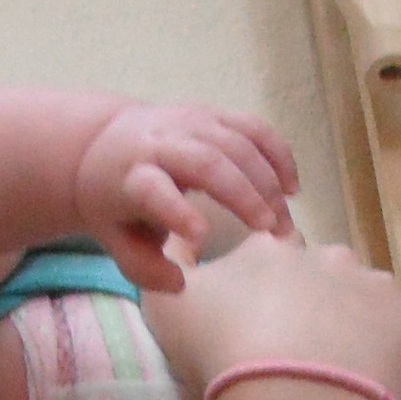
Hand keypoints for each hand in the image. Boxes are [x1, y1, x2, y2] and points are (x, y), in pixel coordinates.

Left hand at [72, 102, 299, 291]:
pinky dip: (278, 154)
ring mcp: (190, 122)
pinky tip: (292, 187)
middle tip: (272, 230)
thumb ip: (143, 268)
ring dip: (268, 181)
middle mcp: (160, 143)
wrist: (108, 140)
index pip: (153, 190)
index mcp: (131, 176)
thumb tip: (180, 285)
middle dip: (244, 194)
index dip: (176, 211)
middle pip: (206, 161)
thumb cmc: (115, 199)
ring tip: (284, 221)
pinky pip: (254, 127)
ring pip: (237, 143)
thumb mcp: (113, 238)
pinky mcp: (214, 115)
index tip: (201, 236)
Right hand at [150, 237, 400, 399]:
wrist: (289, 397)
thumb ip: (172, 265)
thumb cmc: (221, 352)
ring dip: (366, 343)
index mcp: (273, 251)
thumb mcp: (167, 303)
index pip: (274, 265)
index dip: (269, 303)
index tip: (261, 341)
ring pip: (376, 314)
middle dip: (321, 317)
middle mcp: (332, 258)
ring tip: (351, 392)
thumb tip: (181, 238)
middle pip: (329, 284)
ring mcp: (380, 291)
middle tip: (305, 369)